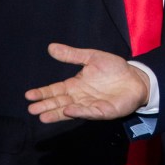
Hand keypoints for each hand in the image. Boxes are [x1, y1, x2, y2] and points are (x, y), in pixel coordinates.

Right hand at [25, 43, 149, 122]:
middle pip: (59, 102)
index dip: (42, 93)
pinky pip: (89, 112)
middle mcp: (80, 97)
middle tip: (31, 109)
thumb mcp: (91, 57)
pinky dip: (79, 112)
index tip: (29, 95)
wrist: (136, 78)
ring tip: (42, 117)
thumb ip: (72, 55)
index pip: (55, 90)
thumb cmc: (114, 69)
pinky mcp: (103, 111)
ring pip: (70, 111)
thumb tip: (51, 47)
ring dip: (57, 114)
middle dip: (45, 106)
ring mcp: (90, 105)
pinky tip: (69, 110)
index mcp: (75, 85)